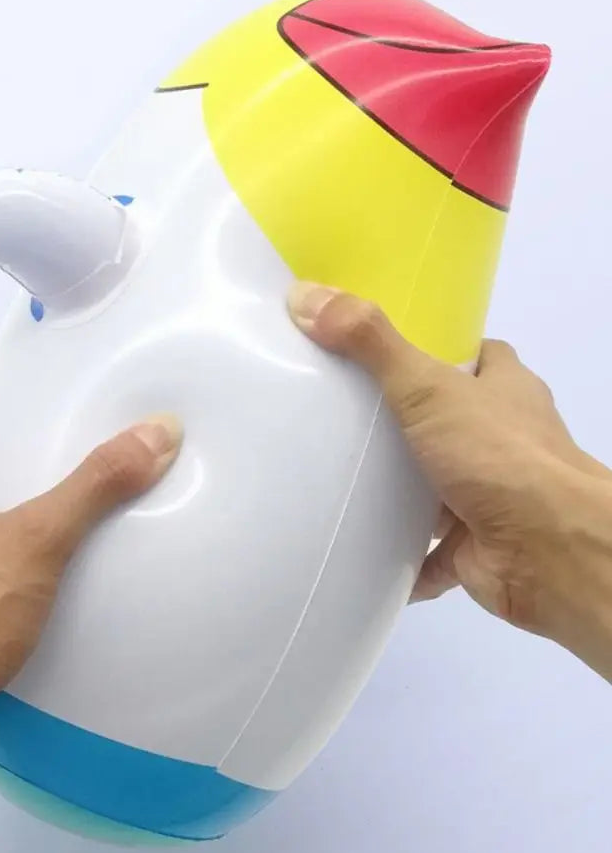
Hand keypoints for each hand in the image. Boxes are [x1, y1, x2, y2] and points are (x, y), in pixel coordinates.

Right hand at [287, 281, 611, 678]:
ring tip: (333, 476)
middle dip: (403, 423)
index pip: (475, 359)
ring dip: (396, 491)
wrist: (546, 552)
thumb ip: (370, 343)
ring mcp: (487, 496)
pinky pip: (424, 552)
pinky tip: (352, 545)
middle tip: (341, 413)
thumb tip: (306, 296)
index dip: (436, 351)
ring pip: (434, 487)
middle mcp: (502, 440)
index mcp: (505, 392)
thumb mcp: (427, 385)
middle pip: (448, 421)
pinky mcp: (471, 547)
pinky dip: (395, 556)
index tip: (382, 350)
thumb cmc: (497, 455)